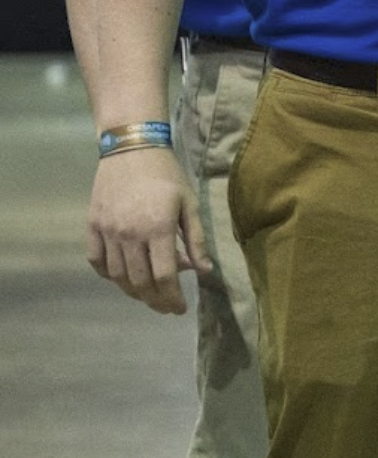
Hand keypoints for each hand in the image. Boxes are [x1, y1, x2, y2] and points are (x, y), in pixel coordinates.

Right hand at [87, 147, 207, 314]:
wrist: (132, 149)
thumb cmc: (167, 175)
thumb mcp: (189, 204)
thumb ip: (196, 239)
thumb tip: (205, 271)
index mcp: (157, 228)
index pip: (164, 276)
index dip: (172, 297)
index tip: (180, 308)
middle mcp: (129, 234)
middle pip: (140, 282)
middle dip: (155, 301)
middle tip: (166, 308)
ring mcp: (107, 231)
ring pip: (117, 276)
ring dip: (134, 291)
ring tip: (149, 296)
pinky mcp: (92, 226)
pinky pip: (97, 261)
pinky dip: (109, 275)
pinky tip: (123, 278)